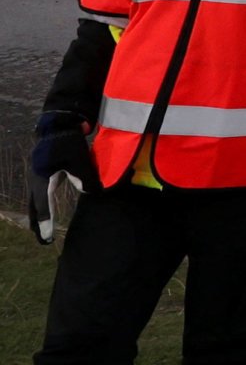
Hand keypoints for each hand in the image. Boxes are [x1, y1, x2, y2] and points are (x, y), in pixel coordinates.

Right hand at [26, 112, 90, 244]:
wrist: (59, 124)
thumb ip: (84, 177)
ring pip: (35, 200)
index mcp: (43, 179)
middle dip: (38, 224)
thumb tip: (91, 194)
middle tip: (42, 240)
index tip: (46, 238)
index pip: (42, 205)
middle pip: (34, 206)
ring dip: (38, 215)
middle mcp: (37, 179)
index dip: (45, 223)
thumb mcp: (79, 159)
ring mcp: (38, 175)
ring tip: (41, 230)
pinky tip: (45, 208)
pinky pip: (40, 193)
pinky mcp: (44, 172)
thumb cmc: (68, 142)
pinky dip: (41, 205)